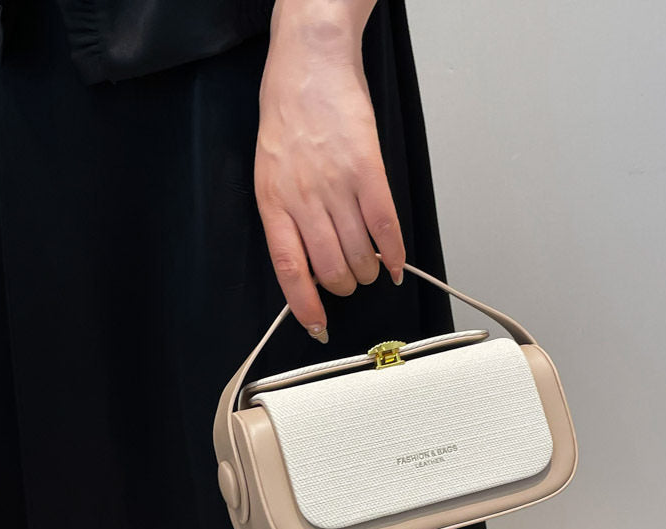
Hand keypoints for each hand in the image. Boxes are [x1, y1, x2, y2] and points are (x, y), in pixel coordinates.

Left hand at [254, 2, 405, 342]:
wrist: (310, 64)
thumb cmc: (288, 117)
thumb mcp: (270, 173)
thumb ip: (287, 218)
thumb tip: (309, 264)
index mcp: (273, 202)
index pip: (289, 270)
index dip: (305, 305)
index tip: (318, 326)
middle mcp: (304, 198)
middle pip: (331, 269)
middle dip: (345, 286)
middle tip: (350, 281)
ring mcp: (338, 185)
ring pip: (359, 254)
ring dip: (368, 271)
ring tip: (370, 267)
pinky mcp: (368, 171)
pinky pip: (386, 227)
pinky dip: (394, 253)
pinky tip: (395, 264)